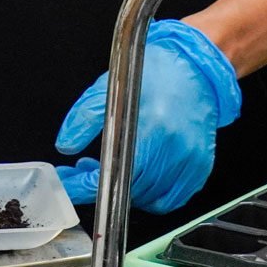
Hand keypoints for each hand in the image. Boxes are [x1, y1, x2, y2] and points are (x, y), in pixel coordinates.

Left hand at [54, 20, 241, 214]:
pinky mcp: (200, 167)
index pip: (111, 174)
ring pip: (150, 199)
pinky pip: (173, 198)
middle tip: (88, 168)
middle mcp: (173, 149)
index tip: (70, 185)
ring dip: (127, 190)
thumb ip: (83, 118)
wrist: (193, 67)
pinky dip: (153, 195)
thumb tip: (66, 144)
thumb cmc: (155, 73)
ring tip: (116, 167)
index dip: (84, 185)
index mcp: (151, 129)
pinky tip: (141, 176)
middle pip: (129, 190)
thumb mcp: (109, 88)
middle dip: (102, 184)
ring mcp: (190, 161)